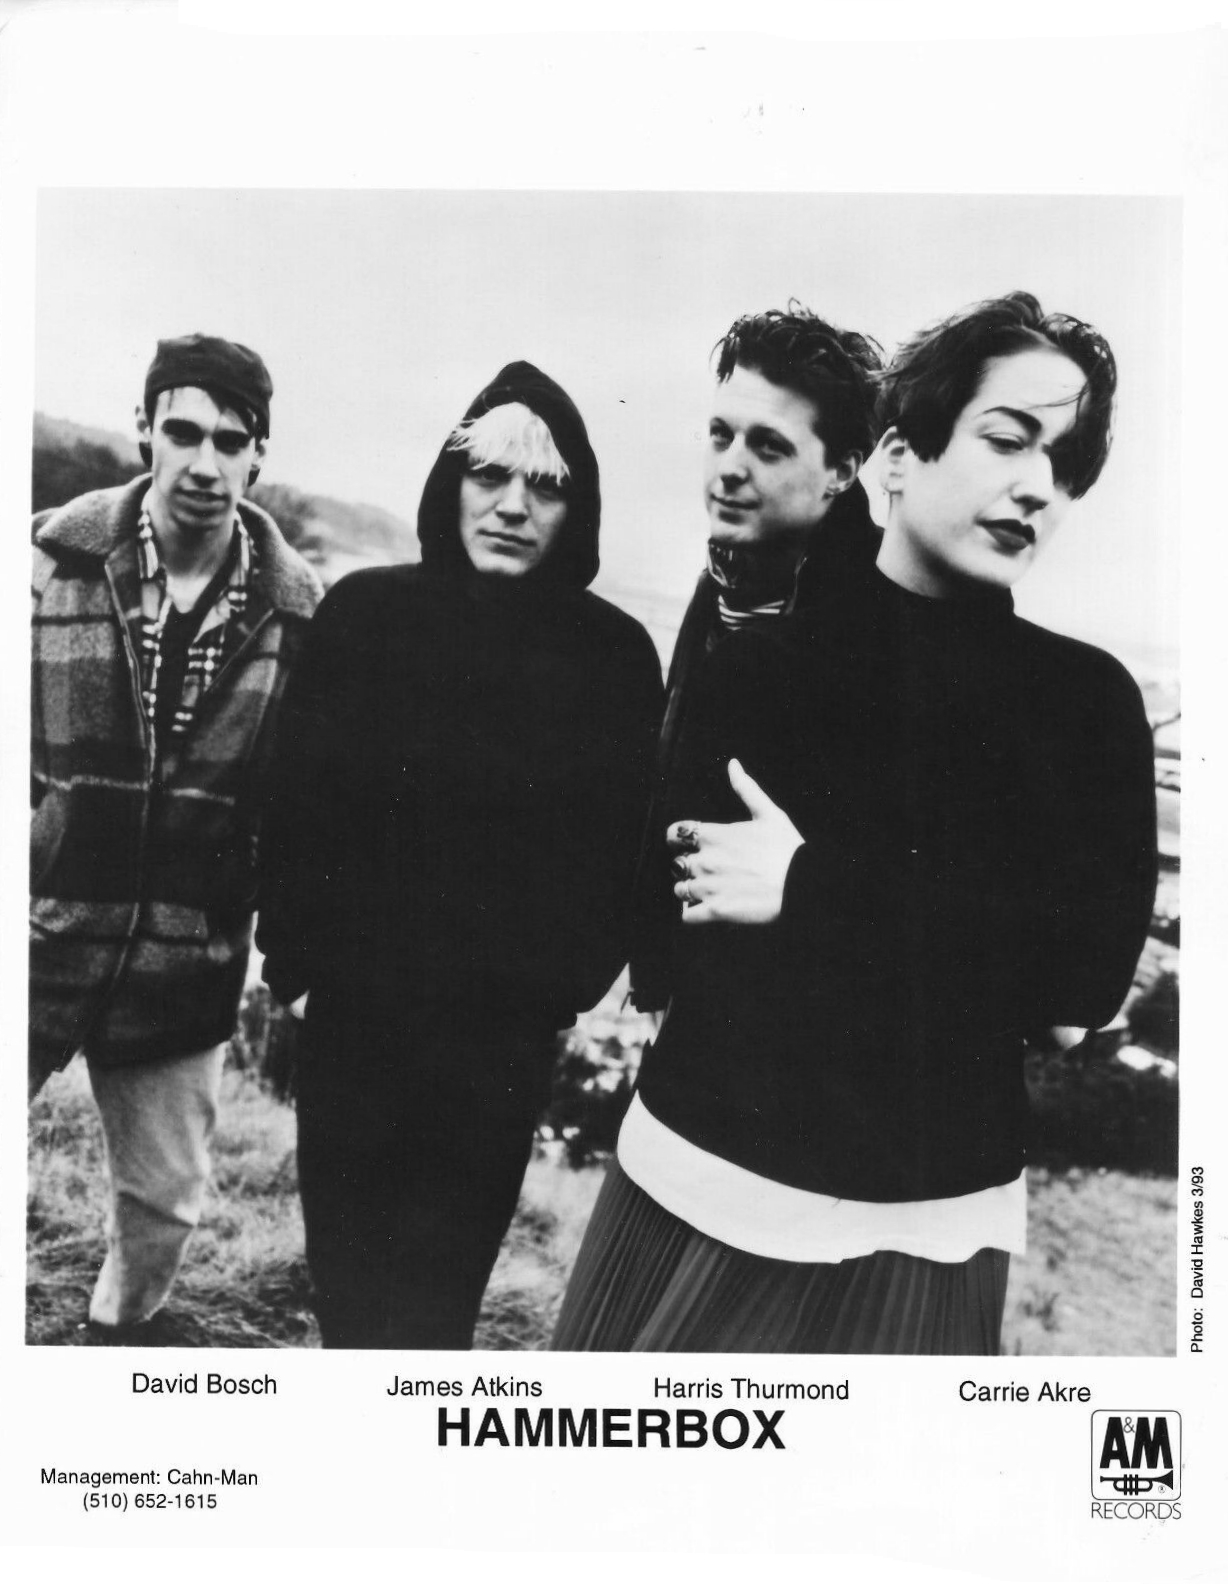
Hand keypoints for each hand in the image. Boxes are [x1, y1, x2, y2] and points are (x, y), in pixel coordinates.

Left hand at [667, 760, 803, 924]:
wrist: (802, 885)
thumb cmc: (788, 849)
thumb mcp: (769, 813)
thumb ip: (746, 788)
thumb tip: (732, 764)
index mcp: (714, 835)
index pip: (673, 833)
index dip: (678, 839)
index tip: (687, 845)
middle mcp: (705, 860)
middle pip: (675, 865)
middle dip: (687, 868)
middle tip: (706, 872)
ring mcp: (708, 887)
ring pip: (679, 891)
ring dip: (689, 892)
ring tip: (708, 892)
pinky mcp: (715, 911)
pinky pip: (686, 916)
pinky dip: (692, 914)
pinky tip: (706, 909)